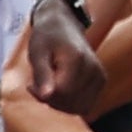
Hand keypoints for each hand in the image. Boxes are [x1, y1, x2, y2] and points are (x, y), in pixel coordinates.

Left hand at [22, 0, 105, 117]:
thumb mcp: (37, 53)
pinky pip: (85, 105)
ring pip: (79, 108)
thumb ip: (41, 74)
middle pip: (71, 104)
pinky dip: (70, 103)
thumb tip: (47, 96)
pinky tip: (60, 89)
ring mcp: (100, 77)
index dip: (42, 95)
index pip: (61, 94)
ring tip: (49, 86)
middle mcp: (94, 69)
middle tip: (37, 85)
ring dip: (60, 103)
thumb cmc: (47, 37)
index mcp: (77, 60)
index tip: (30, 85)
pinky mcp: (101, 82)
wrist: (64, 24)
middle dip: (51, 100)